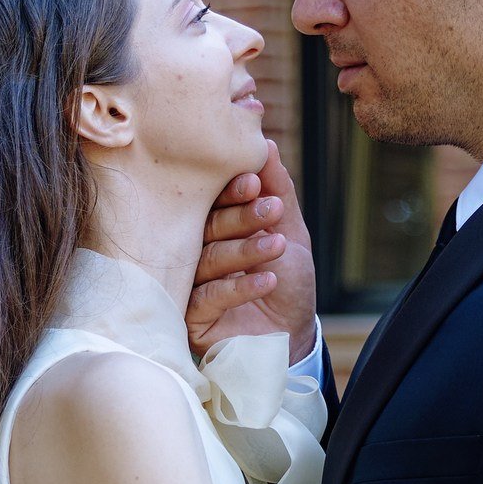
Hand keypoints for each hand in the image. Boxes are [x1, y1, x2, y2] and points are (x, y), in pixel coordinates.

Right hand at [189, 140, 317, 360]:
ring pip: (207, 260)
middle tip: (269, 210)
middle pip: (205, 228)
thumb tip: (265, 145)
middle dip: (239, 217)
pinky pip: (208, 297)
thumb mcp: (290, 232)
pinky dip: (240, 287)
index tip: (253, 181)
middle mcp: (195, 254)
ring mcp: (189, 286)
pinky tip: (268, 279)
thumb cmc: (288, 284)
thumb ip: (278, 192)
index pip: (211, 203)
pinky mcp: (190, 319)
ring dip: (245, 250)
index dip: (230, 191)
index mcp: (213, 228)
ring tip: (278, 245)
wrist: (293, 338)